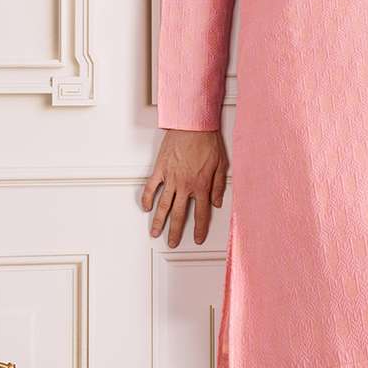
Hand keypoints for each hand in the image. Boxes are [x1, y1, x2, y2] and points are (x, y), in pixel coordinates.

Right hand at [142, 129, 227, 246]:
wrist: (193, 124)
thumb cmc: (208, 141)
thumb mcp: (221, 165)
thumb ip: (219, 186)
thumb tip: (218, 203)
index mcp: (201, 186)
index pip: (201, 214)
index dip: (199, 229)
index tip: (197, 239)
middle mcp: (185, 185)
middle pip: (179, 215)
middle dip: (175, 232)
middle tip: (172, 243)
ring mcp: (171, 178)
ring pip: (163, 205)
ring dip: (159, 221)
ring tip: (155, 233)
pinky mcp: (160, 169)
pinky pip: (150, 187)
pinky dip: (146, 198)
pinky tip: (146, 208)